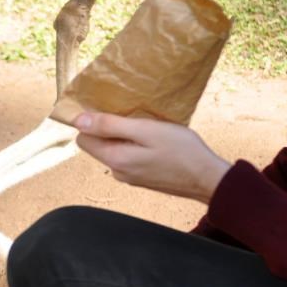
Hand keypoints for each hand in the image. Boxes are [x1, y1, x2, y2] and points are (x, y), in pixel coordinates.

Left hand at [74, 113, 230, 203]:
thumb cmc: (180, 150)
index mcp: (114, 159)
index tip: (108, 108)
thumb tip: (78, 120)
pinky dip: (135, 146)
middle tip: (132, 114)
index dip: (91, 122)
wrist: (207, 179)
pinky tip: (153, 140)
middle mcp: (117, 171)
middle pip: (98, 145)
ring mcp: (129, 177)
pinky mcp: (142, 178)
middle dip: (108, 128)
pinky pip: (128, 157)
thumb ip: (111, 125)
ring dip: (124, 136)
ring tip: (145, 125)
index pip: (83, 139)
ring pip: (115, 150)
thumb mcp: (145, 130)